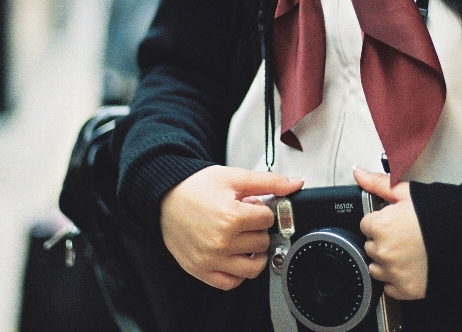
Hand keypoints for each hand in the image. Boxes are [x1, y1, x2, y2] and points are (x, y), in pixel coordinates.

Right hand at [160, 165, 303, 289]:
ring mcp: (211, 260)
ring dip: (253, 252)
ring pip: (253, 267)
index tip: (249, 206)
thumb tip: (296, 183)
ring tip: (242, 239)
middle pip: (262, 242)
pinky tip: (234, 256)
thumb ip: (268, 182)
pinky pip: (231, 283)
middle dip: (256, 229)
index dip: (260, 209)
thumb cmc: (195, 187)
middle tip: (242, 219)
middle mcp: (221, 242)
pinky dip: (237, 272)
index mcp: (231, 217)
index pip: (268, 219)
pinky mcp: (201, 271)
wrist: (165, 197)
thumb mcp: (234, 177)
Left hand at [353, 165, 427, 299]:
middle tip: (404, 236)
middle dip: (383, 241)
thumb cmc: (441, 214)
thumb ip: (378, 183)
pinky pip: (389, 288)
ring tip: (408, 252)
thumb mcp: (407, 192)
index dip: (381, 221)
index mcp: (380, 226)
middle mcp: (384, 251)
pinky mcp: (407, 289)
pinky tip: (411, 267)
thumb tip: (359, 172)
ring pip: (376, 268)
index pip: (366, 225)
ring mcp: (394, 273)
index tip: (394, 222)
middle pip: (370, 247)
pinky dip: (397, 280)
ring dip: (386, 261)